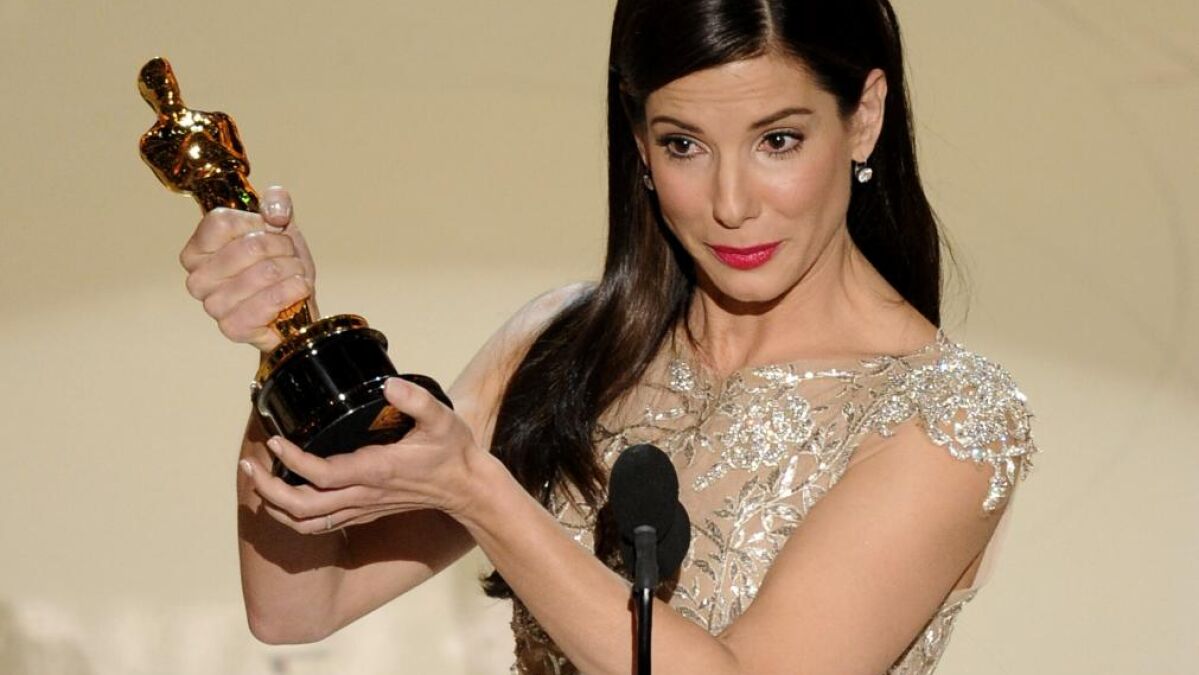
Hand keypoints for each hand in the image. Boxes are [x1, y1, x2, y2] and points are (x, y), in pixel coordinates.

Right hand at [179, 186, 316, 351]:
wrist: (296, 303)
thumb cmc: (279, 262)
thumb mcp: (279, 221)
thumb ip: (276, 200)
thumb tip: (274, 214)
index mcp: (198, 250)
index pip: (222, 222)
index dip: (257, 223)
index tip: (270, 231)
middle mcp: (197, 279)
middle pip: (250, 247)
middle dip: (283, 249)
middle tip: (288, 258)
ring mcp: (213, 306)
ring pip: (264, 274)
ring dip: (291, 272)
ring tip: (293, 275)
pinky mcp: (233, 329)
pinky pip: (266, 305)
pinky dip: (291, 293)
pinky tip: (296, 292)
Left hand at [238, 378, 484, 533]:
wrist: (466, 488)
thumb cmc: (453, 452)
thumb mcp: (442, 418)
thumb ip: (417, 400)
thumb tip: (389, 385)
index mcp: (377, 471)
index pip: (323, 474)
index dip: (293, 460)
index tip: (274, 440)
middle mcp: (364, 495)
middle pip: (303, 506)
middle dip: (268, 489)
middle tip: (248, 465)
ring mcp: (362, 509)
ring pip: (307, 522)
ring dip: (275, 506)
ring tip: (256, 480)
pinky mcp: (363, 514)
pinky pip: (319, 524)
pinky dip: (293, 515)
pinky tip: (282, 497)